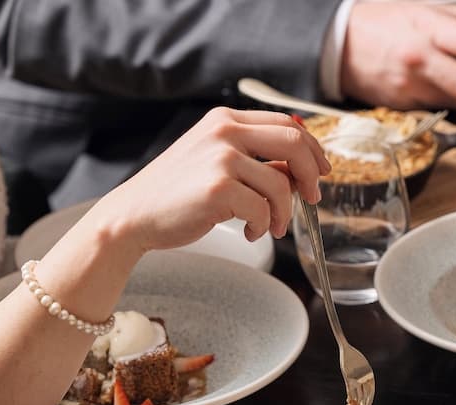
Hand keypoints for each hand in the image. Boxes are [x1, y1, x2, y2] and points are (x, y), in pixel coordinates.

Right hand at [93, 107, 330, 251]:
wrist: (134, 214)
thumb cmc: (175, 193)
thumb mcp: (214, 161)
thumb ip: (253, 159)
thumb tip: (298, 173)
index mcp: (225, 120)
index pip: (286, 123)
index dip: (311, 148)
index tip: (321, 170)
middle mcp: (224, 132)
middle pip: (293, 143)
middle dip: (311, 174)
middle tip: (312, 199)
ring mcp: (221, 159)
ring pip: (281, 184)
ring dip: (284, 213)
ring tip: (271, 227)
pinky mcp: (218, 189)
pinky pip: (263, 210)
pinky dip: (264, 226)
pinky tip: (251, 233)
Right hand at [340, 2, 455, 115]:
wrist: (338, 47)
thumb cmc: (383, 23)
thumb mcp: (424, 8)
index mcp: (427, 28)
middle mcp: (419, 59)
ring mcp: (410, 86)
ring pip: (454, 100)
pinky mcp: (401, 105)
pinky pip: (434, 105)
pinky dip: (447, 101)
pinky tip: (447, 92)